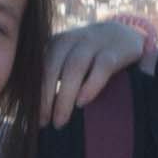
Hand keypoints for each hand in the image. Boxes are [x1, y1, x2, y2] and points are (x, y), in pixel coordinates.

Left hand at [41, 15, 156, 123]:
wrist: (124, 34)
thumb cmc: (90, 57)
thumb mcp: (68, 59)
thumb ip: (52, 76)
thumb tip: (35, 110)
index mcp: (56, 43)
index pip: (39, 68)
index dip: (34, 93)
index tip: (34, 118)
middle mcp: (72, 39)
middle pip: (53, 67)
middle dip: (46, 97)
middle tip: (43, 122)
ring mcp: (94, 42)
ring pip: (75, 67)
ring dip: (65, 96)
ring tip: (61, 120)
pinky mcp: (115, 50)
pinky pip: (102, 67)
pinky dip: (91, 85)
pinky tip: (82, 102)